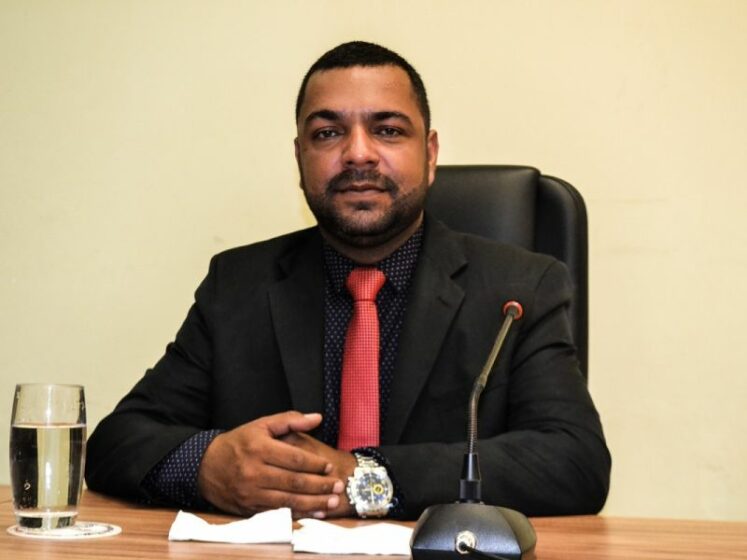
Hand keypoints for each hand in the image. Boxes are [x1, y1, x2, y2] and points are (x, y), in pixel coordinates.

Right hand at [197, 411, 343, 517]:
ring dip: (313, 503)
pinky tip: (314, 514)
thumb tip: (317, 417)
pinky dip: (298, 514)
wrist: (206, 466)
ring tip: (332, 502)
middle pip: (294, 481)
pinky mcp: (248, 508)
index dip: (314, 464)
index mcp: (259, 448)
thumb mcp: (261, 424)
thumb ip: (290, 420)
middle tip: (339, 486)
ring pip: (288, 500)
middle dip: (320, 485)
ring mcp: (251, 492)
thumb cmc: (239, 443)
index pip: (294, 458)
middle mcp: (254, 472)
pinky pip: (277, 512)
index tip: (330, 466)